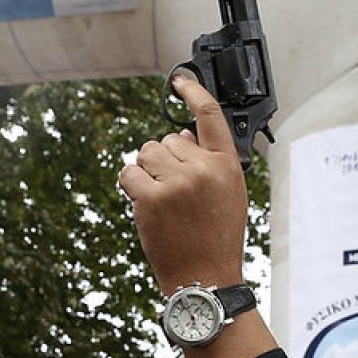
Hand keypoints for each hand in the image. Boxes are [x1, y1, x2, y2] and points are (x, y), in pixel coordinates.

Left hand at [119, 75, 248, 295]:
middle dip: (165, 160)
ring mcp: (176, 183)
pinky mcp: (151, 198)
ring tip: (162, 199)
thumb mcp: (228, 195)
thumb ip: (208, 162)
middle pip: (168, 139)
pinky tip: (146, 204)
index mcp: (227, 165)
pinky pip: (129, 173)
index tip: (179, 81)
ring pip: (146, 153)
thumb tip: (180, 136)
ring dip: (147, 171)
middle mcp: (203, 169)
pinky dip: (132, 185)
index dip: (193, 92)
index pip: (210, 115)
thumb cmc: (215, 238)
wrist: (204, 277)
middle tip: (175, 192)